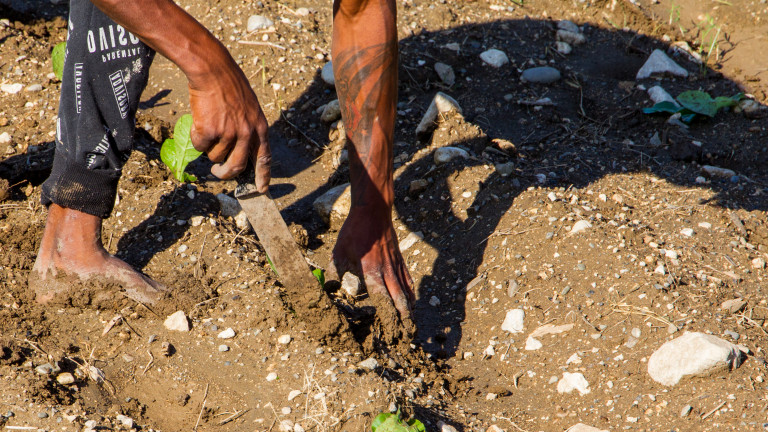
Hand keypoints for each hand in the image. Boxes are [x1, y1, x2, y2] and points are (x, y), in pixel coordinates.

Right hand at [188, 62, 270, 190]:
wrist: (212, 70)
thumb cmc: (229, 85)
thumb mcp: (249, 107)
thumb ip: (248, 128)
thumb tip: (240, 151)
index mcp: (260, 127)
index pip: (264, 158)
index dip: (263, 176)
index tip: (261, 190)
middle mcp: (247, 133)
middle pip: (237, 167)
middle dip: (225, 173)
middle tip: (217, 171)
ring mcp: (229, 133)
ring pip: (215, 156)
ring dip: (209, 147)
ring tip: (208, 126)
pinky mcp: (210, 131)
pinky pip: (200, 146)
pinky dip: (196, 138)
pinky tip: (199, 121)